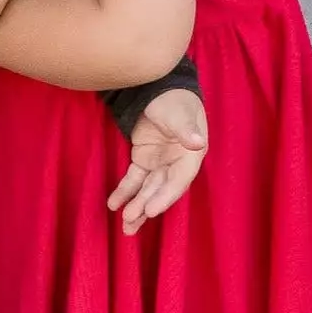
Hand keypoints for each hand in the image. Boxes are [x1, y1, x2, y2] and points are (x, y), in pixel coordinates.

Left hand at [108, 88, 206, 235]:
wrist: (159, 86)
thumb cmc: (174, 99)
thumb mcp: (179, 113)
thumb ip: (186, 129)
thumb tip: (197, 143)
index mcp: (191, 155)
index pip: (179, 181)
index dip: (166, 197)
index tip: (151, 210)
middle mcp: (177, 163)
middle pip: (162, 190)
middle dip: (147, 206)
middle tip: (131, 222)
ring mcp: (159, 163)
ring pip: (148, 189)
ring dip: (136, 206)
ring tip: (125, 226)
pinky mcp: (143, 159)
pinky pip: (134, 179)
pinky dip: (124, 191)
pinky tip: (114, 204)